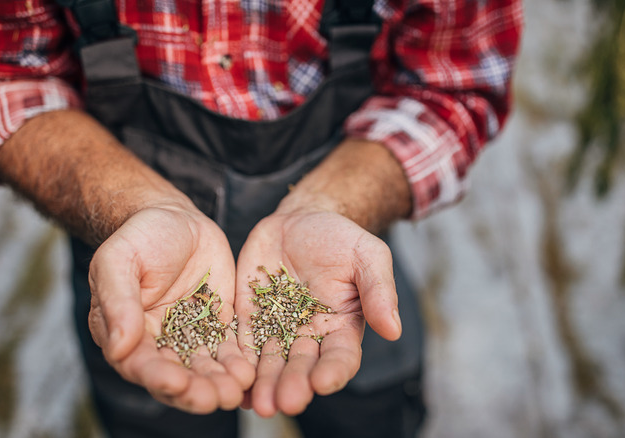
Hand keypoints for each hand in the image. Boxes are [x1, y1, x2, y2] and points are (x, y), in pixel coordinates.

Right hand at [88, 204, 255, 413]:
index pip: (140, 364)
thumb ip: (118, 302)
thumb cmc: (139, 237)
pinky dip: (239, 363)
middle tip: (216, 399)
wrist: (175, 218)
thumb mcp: (119, 261)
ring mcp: (189, 336)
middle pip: (176, 376)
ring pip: (204, 369)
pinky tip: (252, 373)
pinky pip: (228, 349)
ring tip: (237, 391)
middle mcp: (157, 343)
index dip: (157, 377)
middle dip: (196, 390)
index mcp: (125, 333)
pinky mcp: (217, 326)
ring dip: (220, 383)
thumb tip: (118, 347)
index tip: (176, 383)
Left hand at [235, 207, 402, 416]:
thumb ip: (379, 290)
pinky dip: (237, 364)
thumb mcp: (367, 254)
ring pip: (270, 362)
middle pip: (302, 366)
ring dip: (264, 384)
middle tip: (285, 403)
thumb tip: (394, 330)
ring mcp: (277, 329)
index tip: (323, 382)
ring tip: (258, 404)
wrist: (300, 220)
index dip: (333, 371)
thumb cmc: (340, 237)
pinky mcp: (249, 318)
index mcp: (343, 325)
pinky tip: (230, 380)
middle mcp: (310, 335)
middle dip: (294, 385)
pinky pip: (242, 343)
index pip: (341, 356)